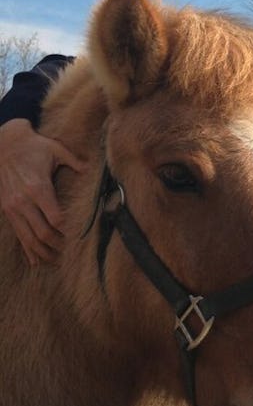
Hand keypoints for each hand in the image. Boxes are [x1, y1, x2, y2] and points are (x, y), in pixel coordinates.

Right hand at [0, 119, 84, 264]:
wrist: (3, 144)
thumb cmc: (33, 146)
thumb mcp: (55, 149)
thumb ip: (74, 161)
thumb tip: (91, 170)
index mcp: (38, 187)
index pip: (55, 218)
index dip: (68, 231)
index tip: (81, 238)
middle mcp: (23, 201)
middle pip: (43, 233)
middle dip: (58, 246)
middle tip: (72, 254)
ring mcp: (12, 207)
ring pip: (28, 238)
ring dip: (43, 252)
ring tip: (57, 261)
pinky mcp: (6, 210)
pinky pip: (18, 235)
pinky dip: (27, 250)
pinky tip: (36, 261)